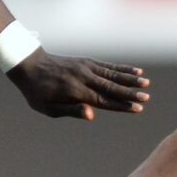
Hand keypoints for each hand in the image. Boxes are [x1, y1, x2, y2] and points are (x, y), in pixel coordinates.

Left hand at [8, 51, 149, 119]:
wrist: (29, 65)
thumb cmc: (37, 92)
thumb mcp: (48, 107)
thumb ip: (71, 110)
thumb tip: (91, 115)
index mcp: (74, 91)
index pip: (103, 100)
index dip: (121, 105)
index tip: (137, 108)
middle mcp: (83, 77)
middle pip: (111, 86)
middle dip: (130, 93)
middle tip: (147, 98)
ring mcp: (86, 67)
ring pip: (112, 73)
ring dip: (130, 79)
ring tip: (146, 82)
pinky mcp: (86, 62)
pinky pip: (107, 65)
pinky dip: (122, 68)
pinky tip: (135, 70)